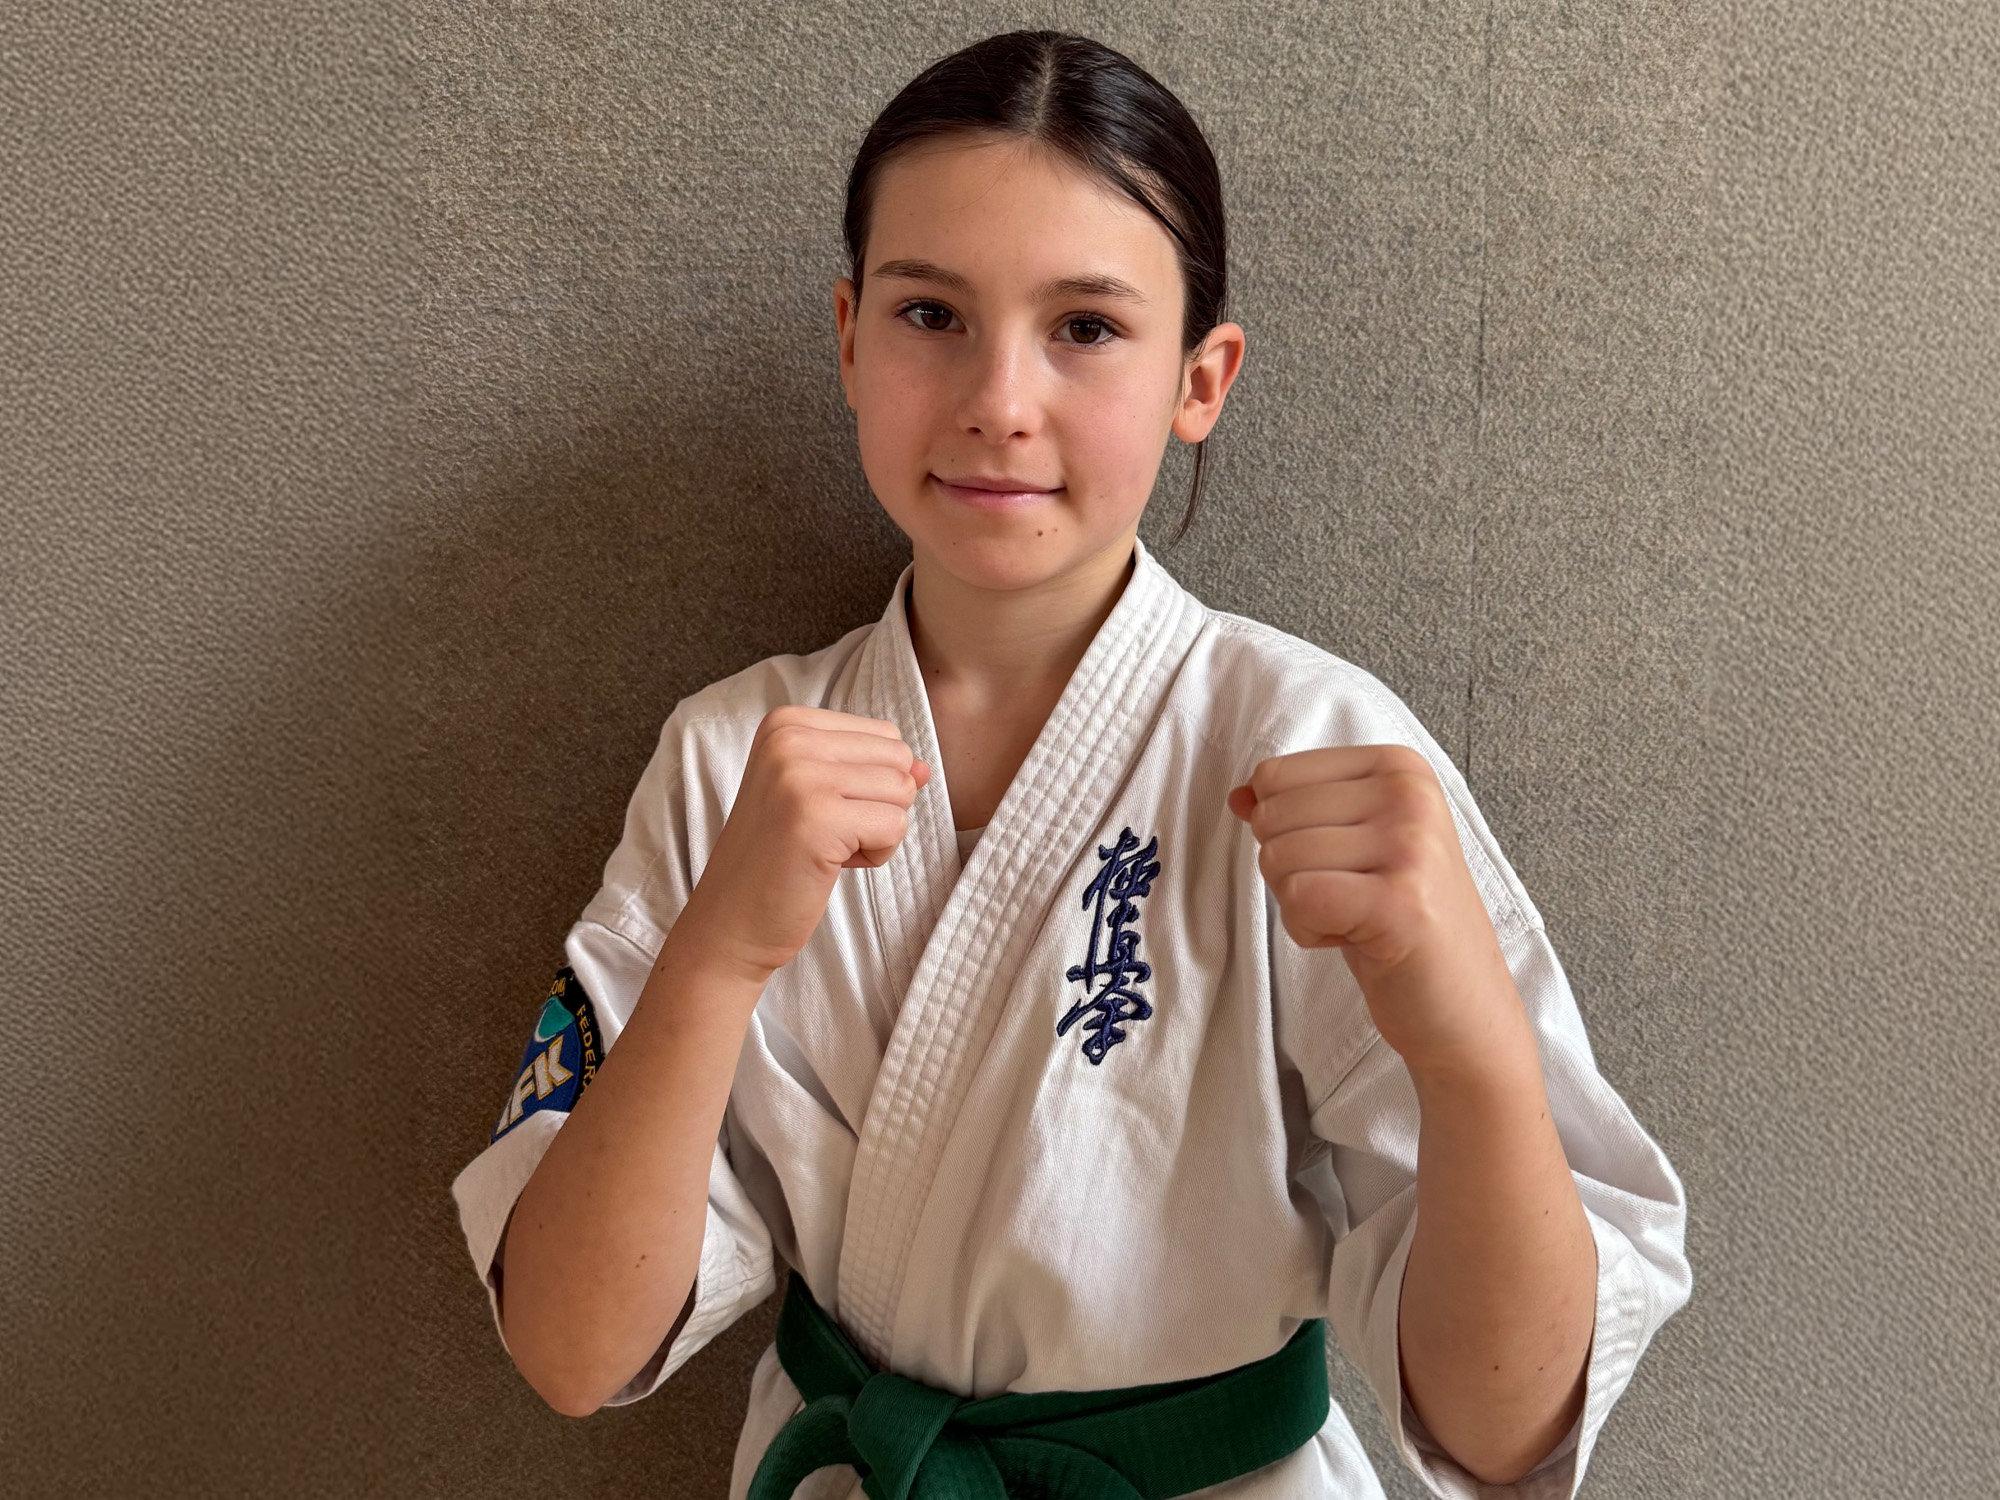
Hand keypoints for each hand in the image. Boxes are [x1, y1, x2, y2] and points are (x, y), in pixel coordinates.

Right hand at [680, 705, 929, 983]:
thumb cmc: (778, 859)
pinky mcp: (818, 818)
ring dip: (878, 831)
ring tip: (827, 848)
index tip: (820, 810)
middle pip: (898, 759)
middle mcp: (789, 739)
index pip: (884, 735)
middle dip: (880, 805)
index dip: (869, 784)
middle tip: (826, 833)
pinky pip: (895, 826)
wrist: (732, 921)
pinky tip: (832, 864)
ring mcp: (800, 776)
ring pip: (902, 790)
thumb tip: (925, 767)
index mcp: (786, 723)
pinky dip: (876, 854)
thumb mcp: (820, 795)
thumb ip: (872, 771)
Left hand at [1227, 744, 1520, 1073]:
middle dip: (1289, 869)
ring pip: (1278, 858)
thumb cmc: (1401, 921)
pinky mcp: (1399, 901)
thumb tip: (1240, 795)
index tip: (1343, 862)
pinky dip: (1308, 931)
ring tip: (1355, 917)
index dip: (1284, 829)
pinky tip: (1354, 938)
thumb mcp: (1352, 846)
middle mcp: (1410, 794)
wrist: (1460, 1003)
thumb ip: (1296, 810)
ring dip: (1300, 904)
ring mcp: (1410, 845)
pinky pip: (1298, 899)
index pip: (1275, 775)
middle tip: (1349, 897)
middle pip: (1272, 815)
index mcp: (1399, 767)